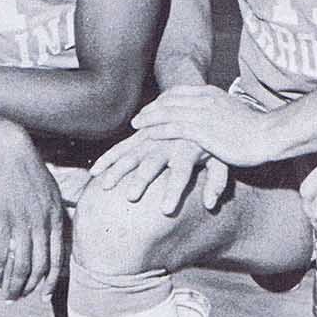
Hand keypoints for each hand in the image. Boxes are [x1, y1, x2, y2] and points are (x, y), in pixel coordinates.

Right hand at [0, 122, 65, 300]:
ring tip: (5, 296)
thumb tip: (58, 233)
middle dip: (30, 288)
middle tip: (19, 299)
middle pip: (39, 266)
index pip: (58, 257)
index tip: (44, 296)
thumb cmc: (30, 170)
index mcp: (56, 216)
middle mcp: (43, 222)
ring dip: (13, 286)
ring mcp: (23, 221)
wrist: (9, 150)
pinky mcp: (2, 219)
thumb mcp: (51, 191)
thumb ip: (55, 214)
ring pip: (20, 265)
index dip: (51, 280)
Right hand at [90, 129, 229, 215]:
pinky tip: (95, 172)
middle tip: (131, 197)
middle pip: (153, 161)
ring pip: (133, 152)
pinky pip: (123, 146)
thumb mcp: (221, 158)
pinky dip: (109, 158)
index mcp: (190, 147)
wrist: (198, 105)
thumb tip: (210, 205)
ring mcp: (153, 136)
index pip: (182, 171)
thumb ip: (217, 181)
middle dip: (142, 179)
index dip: (174, 190)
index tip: (165, 211)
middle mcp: (169, 140)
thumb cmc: (212, 140)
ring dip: (119, 168)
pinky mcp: (142, 134)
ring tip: (106, 186)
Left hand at [130, 85, 273, 170]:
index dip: (163, 100)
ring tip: (136, 126)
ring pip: (168, 112)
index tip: (152, 108)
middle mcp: (206, 100)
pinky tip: (147, 136)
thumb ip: (221, 112)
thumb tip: (217, 118)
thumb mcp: (235, 113)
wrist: (269, 135)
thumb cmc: (256, 129)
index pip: (180, 92)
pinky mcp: (203, 130)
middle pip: (170, 100)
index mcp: (213, 94)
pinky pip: (174, 128)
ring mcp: (204, 114)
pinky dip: (158, 131)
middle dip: (151, 109)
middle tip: (137, 118)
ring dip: (149, 119)